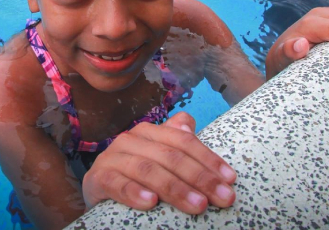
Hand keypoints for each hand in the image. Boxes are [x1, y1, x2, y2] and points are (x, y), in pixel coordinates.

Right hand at [81, 112, 236, 214]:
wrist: (98, 188)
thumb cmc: (134, 174)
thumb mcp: (157, 156)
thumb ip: (175, 140)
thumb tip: (188, 123)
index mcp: (149, 132)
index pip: (184, 141)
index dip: (209, 159)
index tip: (230, 180)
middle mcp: (130, 140)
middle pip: (171, 156)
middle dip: (201, 178)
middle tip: (222, 198)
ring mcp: (112, 158)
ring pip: (148, 170)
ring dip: (176, 188)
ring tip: (198, 205)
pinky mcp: (98, 178)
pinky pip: (117, 184)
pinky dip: (134, 192)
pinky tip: (151, 202)